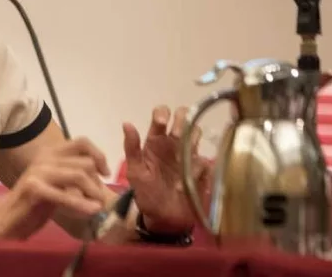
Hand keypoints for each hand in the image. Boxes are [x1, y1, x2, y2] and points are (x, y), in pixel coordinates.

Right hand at [0, 137, 110, 239]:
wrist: (4, 221)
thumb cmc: (33, 205)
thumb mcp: (57, 187)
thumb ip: (73, 177)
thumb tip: (100, 177)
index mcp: (50, 153)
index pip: (82, 142)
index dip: (99, 155)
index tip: (105, 173)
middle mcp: (44, 157)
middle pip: (86, 162)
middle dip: (97, 183)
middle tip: (98, 199)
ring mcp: (39, 171)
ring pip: (79, 175)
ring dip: (93, 193)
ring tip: (97, 208)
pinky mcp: (34, 187)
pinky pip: (67, 195)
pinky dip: (82, 205)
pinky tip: (91, 212)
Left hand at [123, 105, 212, 234]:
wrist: (162, 218)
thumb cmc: (146, 193)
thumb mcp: (135, 171)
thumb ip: (131, 148)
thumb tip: (127, 123)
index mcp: (156, 140)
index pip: (161, 115)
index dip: (162, 114)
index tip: (162, 124)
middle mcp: (173, 142)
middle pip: (183, 116)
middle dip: (182, 120)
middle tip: (176, 135)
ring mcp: (188, 154)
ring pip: (196, 132)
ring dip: (191, 139)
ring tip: (181, 157)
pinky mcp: (200, 169)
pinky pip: (204, 160)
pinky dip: (196, 169)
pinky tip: (184, 183)